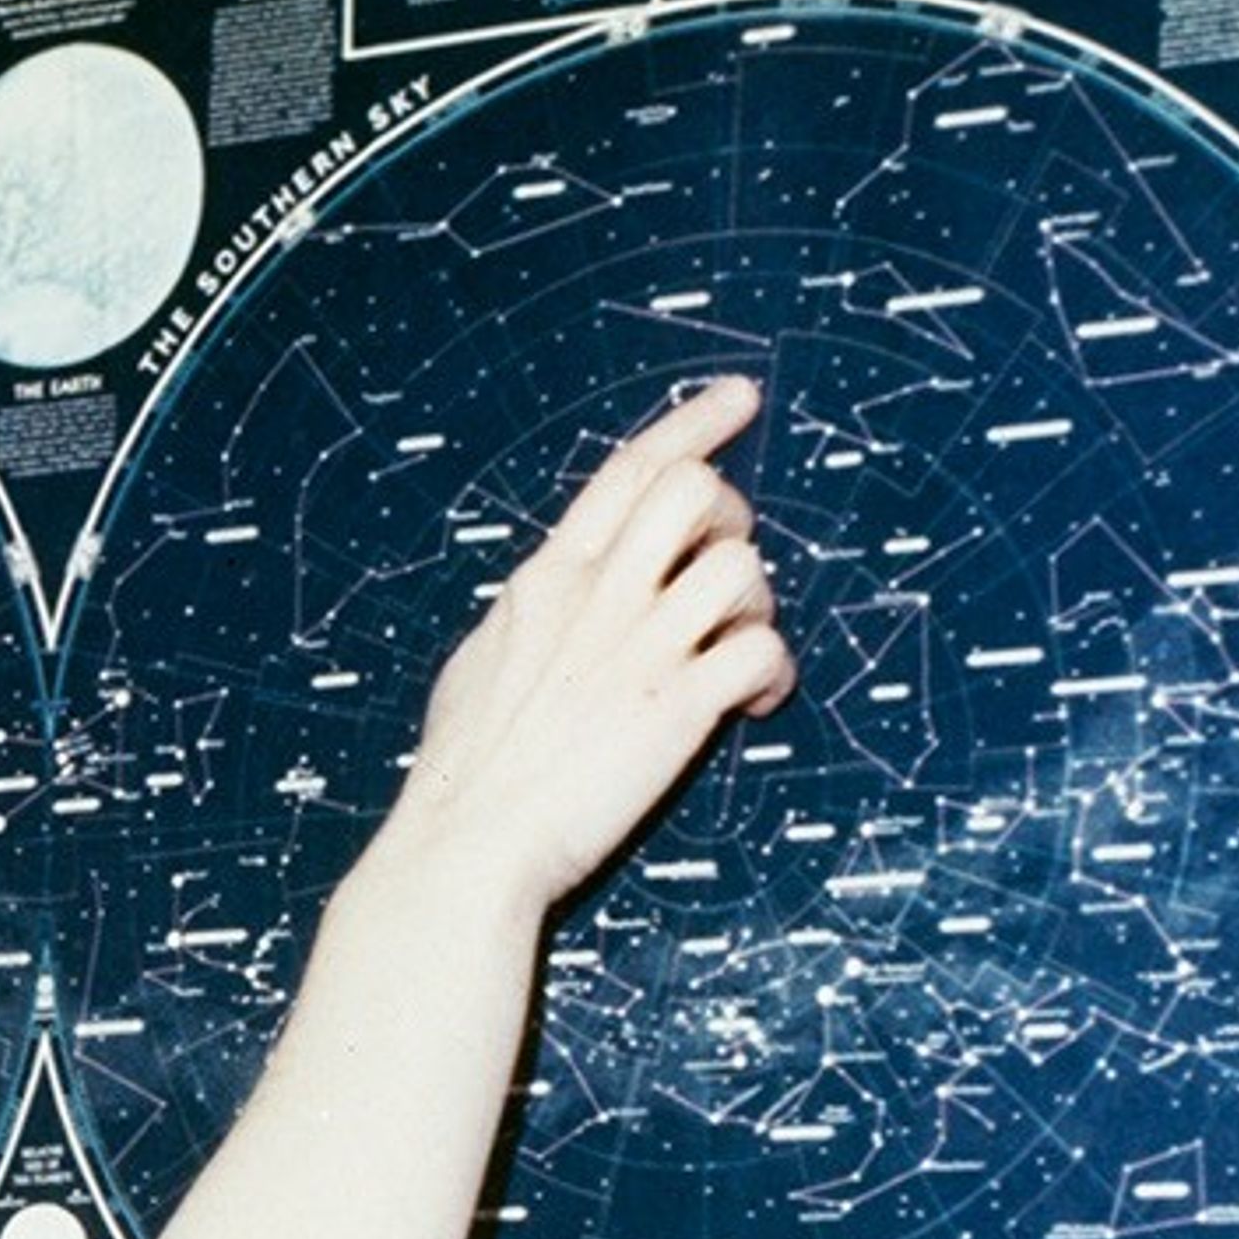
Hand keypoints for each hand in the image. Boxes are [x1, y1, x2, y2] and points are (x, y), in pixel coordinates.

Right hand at [391, 374, 793, 924]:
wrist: (467, 840)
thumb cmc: (465, 767)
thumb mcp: (483, 658)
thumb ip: (533, 614)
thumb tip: (557, 595)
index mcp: (548, 580)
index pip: (628, 470)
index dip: (692, 423)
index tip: (739, 398)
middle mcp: (598, 598)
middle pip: (696, 493)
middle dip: (731, 519)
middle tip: (722, 570)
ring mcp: (639, 649)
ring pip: (742, 566)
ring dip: (757, 604)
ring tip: (735, 651)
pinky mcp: (677, 706)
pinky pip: (764, 651)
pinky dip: (772, 674)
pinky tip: (750, 704)